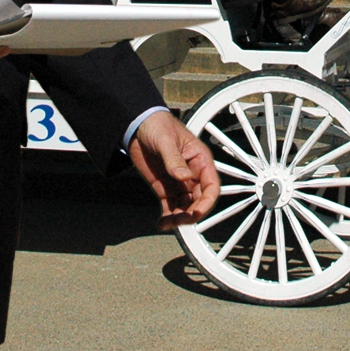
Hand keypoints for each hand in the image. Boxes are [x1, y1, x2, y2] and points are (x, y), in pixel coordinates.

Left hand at [128, 110, 219, 228]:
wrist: (138, 126)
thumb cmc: (159, 126)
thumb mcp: (167, 141)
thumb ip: (175, 160)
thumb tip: (185, 177)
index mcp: (200, 161)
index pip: (211, 186)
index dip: (207, 202)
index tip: (196, 212)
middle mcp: (192, 174)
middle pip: (198, 200)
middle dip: (190, 213)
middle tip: (177, 220)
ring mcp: (179, 182)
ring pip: (185, 206)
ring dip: (178, 217)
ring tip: (166, 224)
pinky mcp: (165, 187)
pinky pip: (170, 206)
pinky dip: (167, 216)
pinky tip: (161, 224)